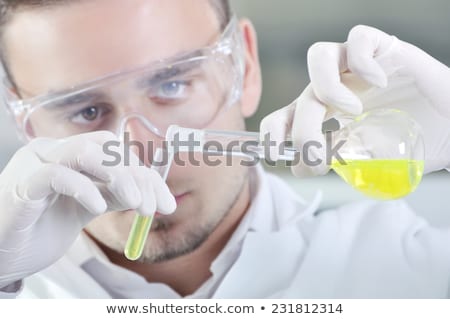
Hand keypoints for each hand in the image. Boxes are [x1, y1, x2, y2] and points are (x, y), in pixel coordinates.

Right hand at [0, 131, 175, 287]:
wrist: (5, 255)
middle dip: (135, 175)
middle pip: (104, 147)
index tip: (164, 203)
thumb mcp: (89, 208)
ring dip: (118, 176)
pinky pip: (56, 175)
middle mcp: (53, 151)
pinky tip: (98, 207)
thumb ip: (116, 194)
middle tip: (151, 207)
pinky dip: (83, 188)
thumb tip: (152, 193)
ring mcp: (35, 163)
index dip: (143, 174)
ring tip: (135, 203)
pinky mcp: (22, 183)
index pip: (115, 151)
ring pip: (83, 152)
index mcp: (69, 154)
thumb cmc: (43, 229)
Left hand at [261, 25, 449, 176]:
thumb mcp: (367, 159)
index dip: (271, 135)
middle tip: (322, 159)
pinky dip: (363, 61)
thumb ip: (338, 159)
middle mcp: (335, 89)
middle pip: (300, 99)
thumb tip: (305, 163)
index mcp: (325, 116)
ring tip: (352, 112)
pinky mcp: (385, 50)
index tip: (278, 157)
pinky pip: (359, 38)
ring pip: (318, 55)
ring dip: (326, 89)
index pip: (281, 117)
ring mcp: (357, 67)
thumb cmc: (411, 143)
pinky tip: (380, 82)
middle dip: (303, 134)